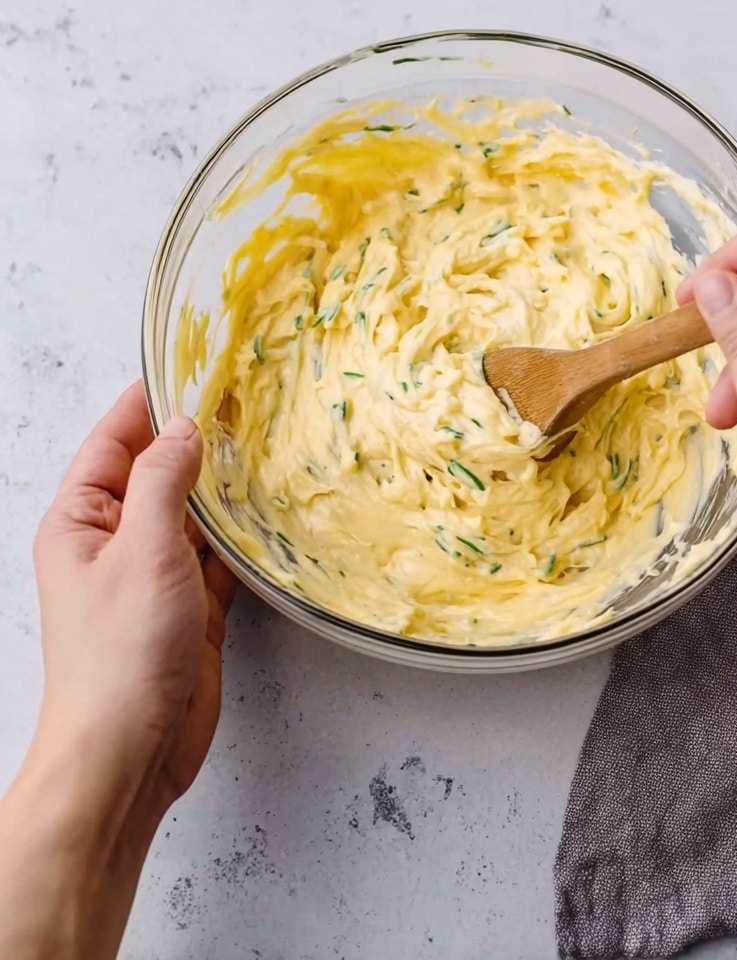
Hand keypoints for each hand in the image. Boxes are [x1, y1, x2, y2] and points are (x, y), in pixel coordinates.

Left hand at [0, 383, 234, 959]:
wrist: (130, 750)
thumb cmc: (120, 652)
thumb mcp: (140, 550)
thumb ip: (163, 481)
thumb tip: (183, 428)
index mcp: (82, 519)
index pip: (114, 440)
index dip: (150, 402)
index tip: (191, 366)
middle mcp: (115, 541)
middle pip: (158, 473)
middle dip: (198, 441)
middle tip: (249, 401)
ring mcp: (155, 575)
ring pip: (194, 514)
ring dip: (225, 489)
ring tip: (270, 446)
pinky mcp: (192, 608)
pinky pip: (220, 558)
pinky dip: (244, 539)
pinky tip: (273, 515)